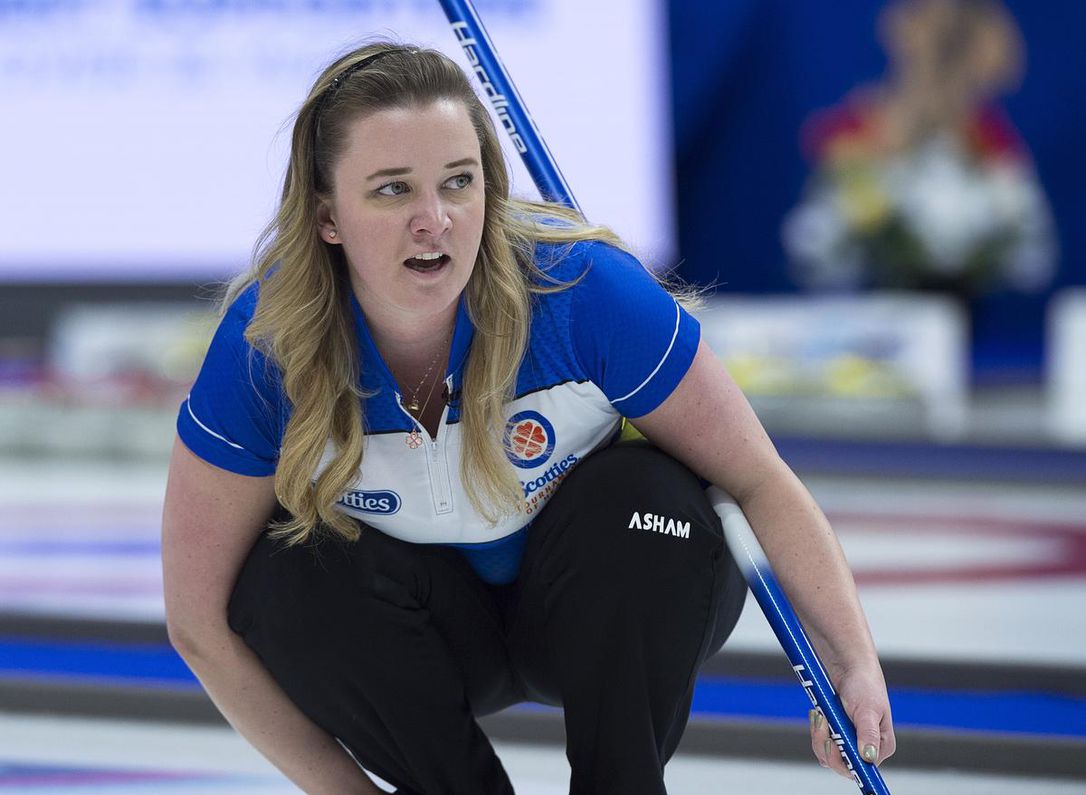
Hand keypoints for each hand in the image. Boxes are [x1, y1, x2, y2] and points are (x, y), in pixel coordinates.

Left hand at [809, 663, 894, 777]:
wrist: (848, 665)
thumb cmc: (864, 684)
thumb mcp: (868, 709)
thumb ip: (868, 734)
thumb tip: (868, 757)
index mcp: (881, 746)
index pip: (862, 768)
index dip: (845, 762)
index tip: (831, 744)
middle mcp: (865, 747)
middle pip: (842, 764)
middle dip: (828, 745)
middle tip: (823, 721)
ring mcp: (849, 741)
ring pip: (828, 754)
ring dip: (820, 735)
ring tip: (820, 714)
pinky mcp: (835, 733)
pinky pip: (821, 741)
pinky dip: (817, 729)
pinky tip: (818, 713)